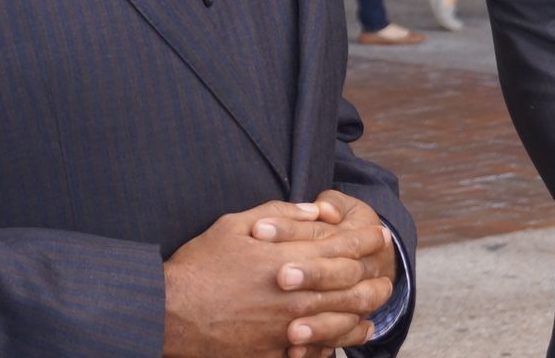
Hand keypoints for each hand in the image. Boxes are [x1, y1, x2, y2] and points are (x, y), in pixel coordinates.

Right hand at [163, 200, 393, 357]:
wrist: (169, 313)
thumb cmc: (199, 266)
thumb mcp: (235, 225)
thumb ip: (281, 215)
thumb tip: (317, 211)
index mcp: (289, 260)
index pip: (344, 248)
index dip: (366, 240)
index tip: (379, 235)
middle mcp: (296, 296)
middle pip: (353, 288)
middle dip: (375, 279)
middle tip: (386, 276)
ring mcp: (288, 329)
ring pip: (342, 323)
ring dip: (362, 314)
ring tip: (373, 310)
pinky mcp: (275, 354)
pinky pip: (315, 352)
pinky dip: (333, 344)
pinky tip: (340, 339)